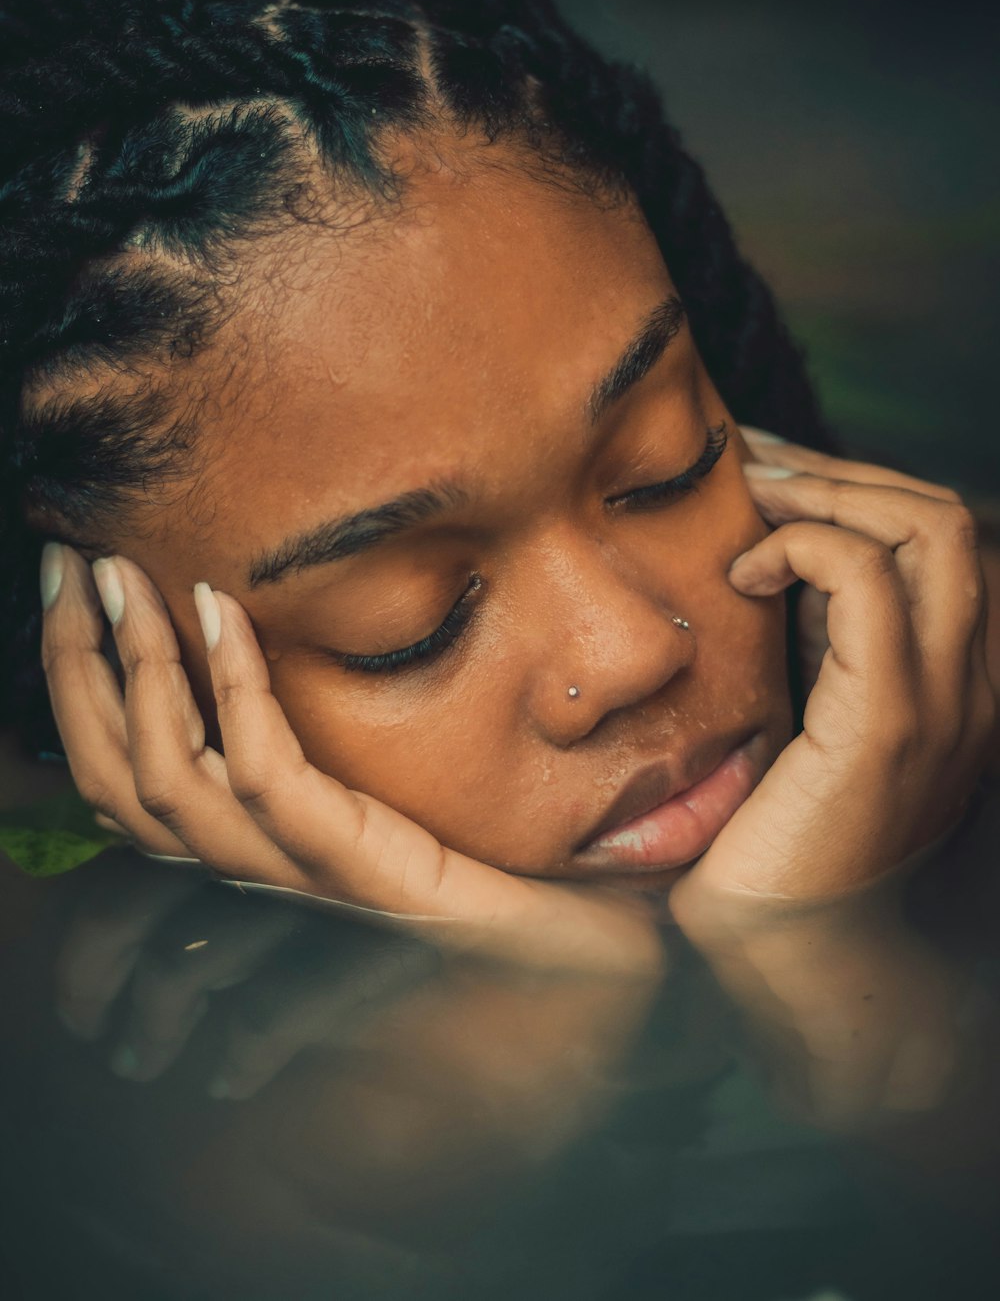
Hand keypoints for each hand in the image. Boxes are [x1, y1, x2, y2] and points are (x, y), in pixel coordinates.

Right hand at [41, 546, 665, 975]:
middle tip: (70, 562)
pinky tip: (224, 610)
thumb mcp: (415, 779)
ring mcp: (313, 875)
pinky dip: (234, 688)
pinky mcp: (369, 871)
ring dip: (136, 670)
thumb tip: (298, 626)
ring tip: (126, 576)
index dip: (83, 688)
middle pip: (121, 780)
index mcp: (269, 847)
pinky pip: (269, 776)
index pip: (131, 780)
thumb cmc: (523, 866)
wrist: (611, 957)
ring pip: (170, 782)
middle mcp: (269, 870)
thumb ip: (352, 733)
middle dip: (78, 668)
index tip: (78, 581)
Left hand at [671, 431, 996, 922]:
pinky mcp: (886, 725)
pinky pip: (869, 585)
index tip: (773, 476)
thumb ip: (812, 653)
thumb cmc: (768, 850)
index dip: (860, 491)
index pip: (938, 545)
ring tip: (750, 499)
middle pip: (945, 521)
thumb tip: (767, 569)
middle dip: (845, 473)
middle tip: (755, 467)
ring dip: (830, 490)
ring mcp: (939, 705)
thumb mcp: (799, 724)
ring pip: (928, 531)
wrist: (784, 967)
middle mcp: (964, 687)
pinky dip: (806, 547)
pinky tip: (744, 571)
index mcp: (944, 684)